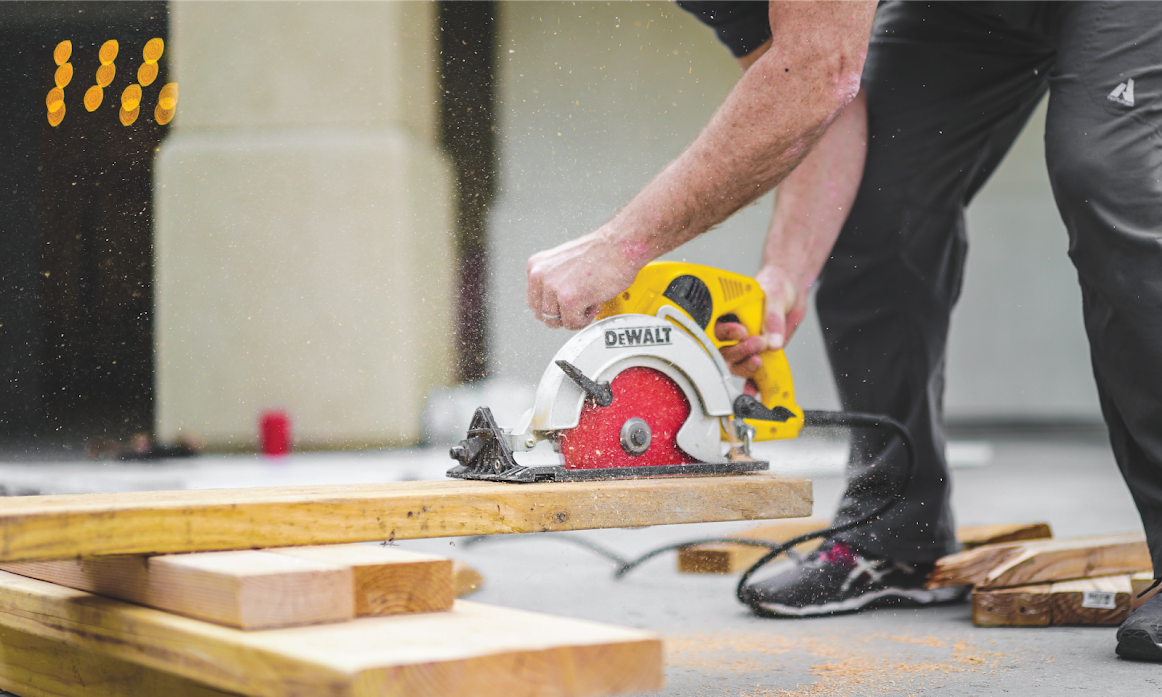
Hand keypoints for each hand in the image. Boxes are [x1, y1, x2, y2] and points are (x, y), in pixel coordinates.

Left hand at [526, 228, 644, 329]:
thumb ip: (553, 279)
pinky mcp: (568, 299)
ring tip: (588, 302)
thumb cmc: (601, 252)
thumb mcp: (564, 262)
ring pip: (556, 321)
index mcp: (536, 266)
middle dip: (561, 315)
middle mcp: (540, 275)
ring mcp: (552, 287)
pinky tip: (593, 303)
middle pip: (542, 314)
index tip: (565, 304)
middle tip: (579, 305)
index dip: (553, 307)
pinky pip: (572, 323)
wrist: (620, 245)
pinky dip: (585, 319)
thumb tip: (552, 300)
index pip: (534, 301)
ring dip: (574, 316)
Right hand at [714, 264, 807, 377]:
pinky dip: (751, 385)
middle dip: (739, 351)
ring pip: (734, 363)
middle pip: (723, 350)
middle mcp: (733, 332)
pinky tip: (752, 392)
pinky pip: (750, 374)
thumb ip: (773, 318)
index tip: (741, 331)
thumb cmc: (777, 285)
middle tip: (758, 343)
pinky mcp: (758, 355)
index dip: (725, 333)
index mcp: (728, 313)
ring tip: (758, 360)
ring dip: (744, 365)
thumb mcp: (775, 295)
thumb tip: (773, 341)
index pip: (716, 328)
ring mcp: (744, 345)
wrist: (792, 294)